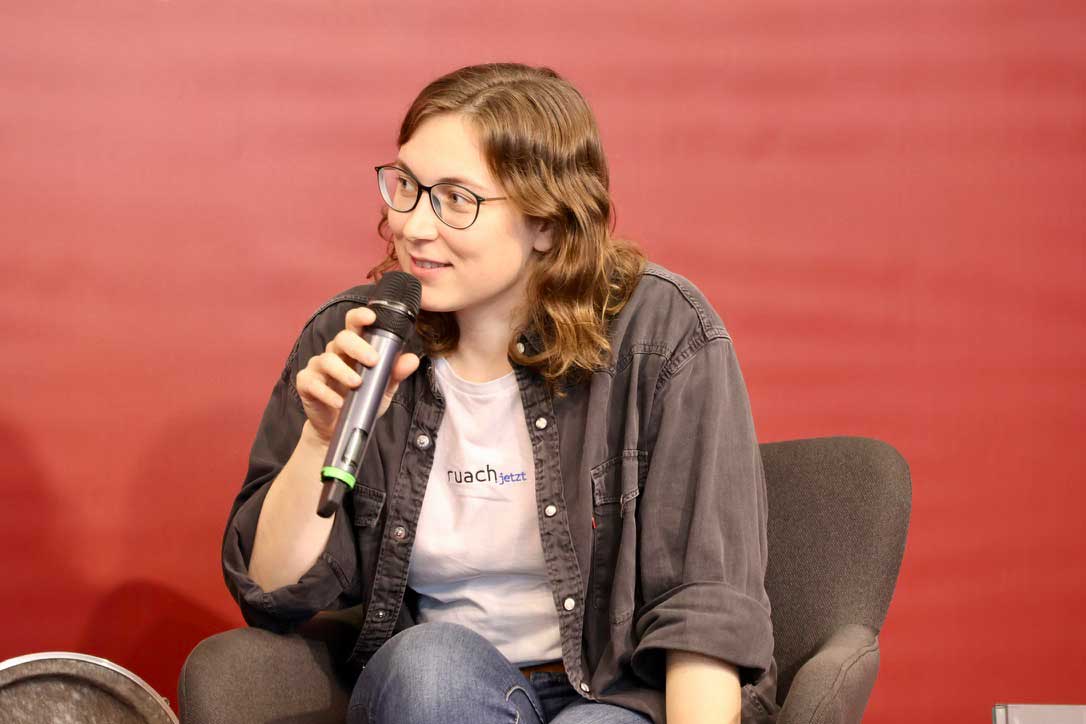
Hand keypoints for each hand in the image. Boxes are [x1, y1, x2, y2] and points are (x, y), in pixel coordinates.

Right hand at [295, 306, 419, 444]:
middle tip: (373, 360)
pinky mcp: (306, 384)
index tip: (371, 317)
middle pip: (341, 338)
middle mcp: (335, 353)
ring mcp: (319, 367)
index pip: (354, 324)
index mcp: (353, 349)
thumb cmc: (361, 401)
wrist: (338, 428)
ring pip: (327, 359)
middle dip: (358, 347)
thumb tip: (411, 359)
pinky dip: (326, 393)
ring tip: (357, 384)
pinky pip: (312, 382)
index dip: (360, 317)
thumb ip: (395, 374)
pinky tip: (339, 402)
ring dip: (343, 371)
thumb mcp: (382, 389)